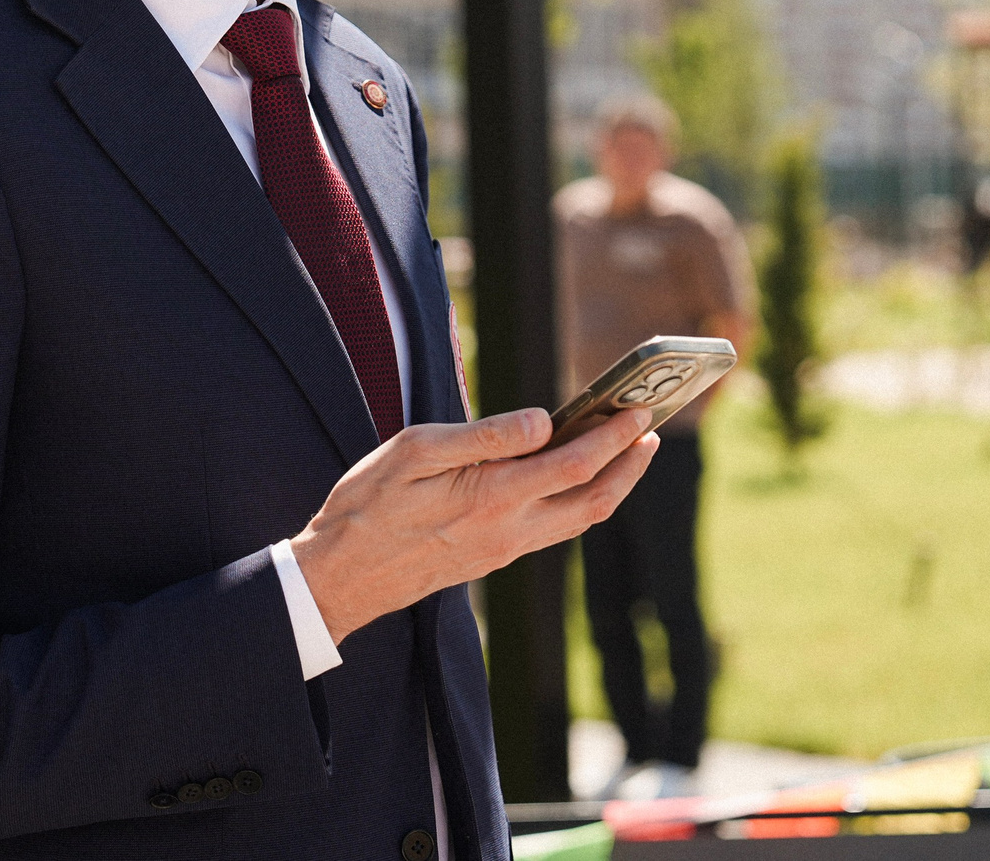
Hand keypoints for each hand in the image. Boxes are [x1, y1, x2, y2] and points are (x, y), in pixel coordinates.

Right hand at [290, 407, 657, 644]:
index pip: (576, 464)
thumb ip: (483, 437)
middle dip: (629, 465)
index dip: (614, 436)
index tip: (638, 410)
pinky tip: (573, 483)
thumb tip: (542, 422)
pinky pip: (552, 532)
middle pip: (594, 501)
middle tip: (649, 430)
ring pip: (578, 522)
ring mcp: (504, 551)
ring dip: (611, 487)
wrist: (340, 578)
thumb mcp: (415, 451)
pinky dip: (578, 503)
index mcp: (494, 497)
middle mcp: (510, 531)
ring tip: (627, 454)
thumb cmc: (368, 505)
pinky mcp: (492, 561)